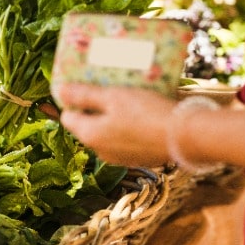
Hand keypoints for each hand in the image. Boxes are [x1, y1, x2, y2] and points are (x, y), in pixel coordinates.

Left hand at [55, 83, 176, 165]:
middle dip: (94, 107)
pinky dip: (128, 127)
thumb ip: (85, 95)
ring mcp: (119, 158)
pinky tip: (142, 113)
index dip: (72, 100)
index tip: (83, 84)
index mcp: (90, 135)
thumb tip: (58, 92)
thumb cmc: (146, 112)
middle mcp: (100, 151)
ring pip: (107, 133)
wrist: (185, 137)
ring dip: (112, 117)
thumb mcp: (113, 97)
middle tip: (107, 87)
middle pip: (87, 125)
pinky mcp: (138, 159)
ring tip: (126, 97)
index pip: (67, 117)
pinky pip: (124, 140)